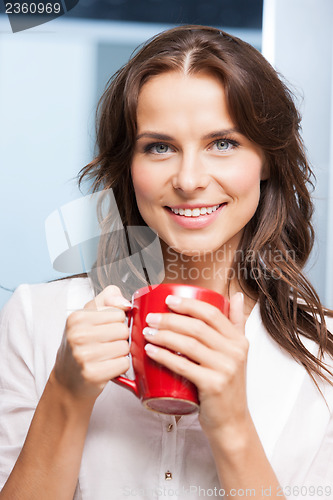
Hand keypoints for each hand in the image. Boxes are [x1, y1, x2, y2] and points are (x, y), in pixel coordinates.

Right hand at [52, 285, 131, 402]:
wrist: (68, 380)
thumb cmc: (82, 345)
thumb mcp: (89, 315)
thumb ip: (108, 298)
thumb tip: (125, 302)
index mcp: (77, 317)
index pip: (119, 313)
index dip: (117, 322)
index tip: (105, 329)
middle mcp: (78, 335)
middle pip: (123, 330)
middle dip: (120, 338)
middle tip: (106, 344)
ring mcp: (84, 355)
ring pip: (125, 347)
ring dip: (120, 353)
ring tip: (106, 355)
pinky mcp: (93, 374)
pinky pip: (124, 363)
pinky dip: (120, 366)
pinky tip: (108, 366)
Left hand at [143, 293, 248, 439]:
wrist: (231, 422)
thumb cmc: (227, 386)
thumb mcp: (238, 352)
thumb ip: (237, 323)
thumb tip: (237, 296)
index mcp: (239, 340)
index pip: (212, 314)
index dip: (188, 305)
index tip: (168, 300)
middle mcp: (234, 352)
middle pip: (197, 327)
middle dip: (170, 319)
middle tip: (151, 318)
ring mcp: (225, 369)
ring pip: (189, 344)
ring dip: (164, 335)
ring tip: (147, 332)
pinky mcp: (213, 385)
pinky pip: (184, 366)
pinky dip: (164, 356)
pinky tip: (150, 350)